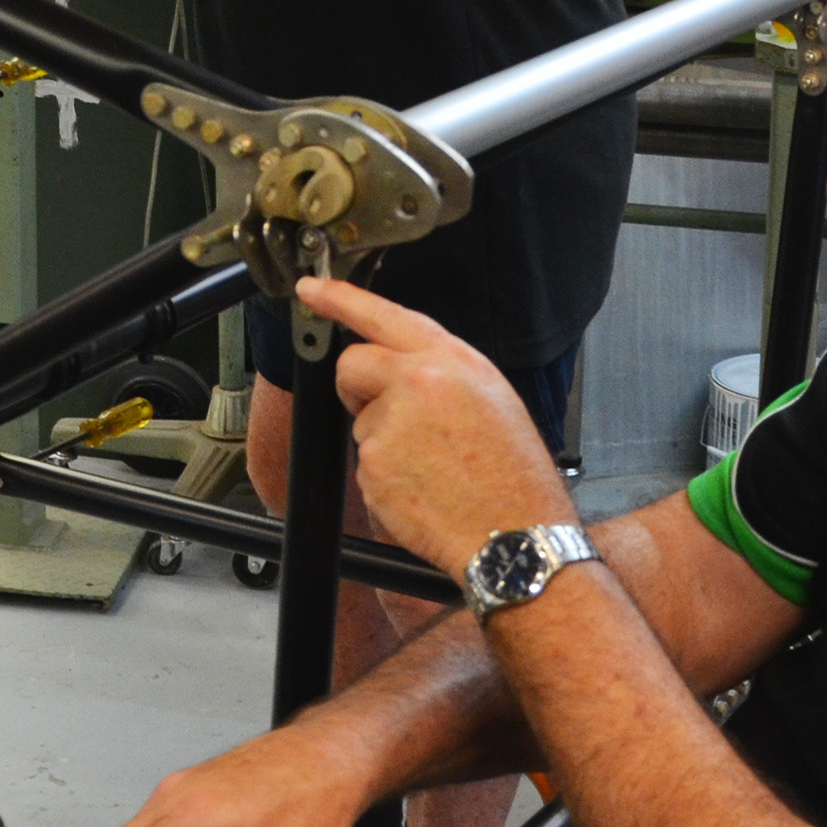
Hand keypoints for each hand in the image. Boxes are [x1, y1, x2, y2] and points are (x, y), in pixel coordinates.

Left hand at [300, 276, 574, 578]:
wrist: (515, 536)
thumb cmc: (513, 475)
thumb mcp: (493, 399)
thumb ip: (442, 372)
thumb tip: (404, 365)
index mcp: (452, 361)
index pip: (382, 315)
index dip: (339, 298)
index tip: (312, 290)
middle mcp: (417, 383)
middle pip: (352, 364)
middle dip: (357, 387)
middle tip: (390, 415)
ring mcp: (391, 425)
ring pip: (362, 420)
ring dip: (384, 440)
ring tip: (433, 465)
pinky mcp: (373, 465)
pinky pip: (366, 463)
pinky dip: (386, 477)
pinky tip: (422, 488)